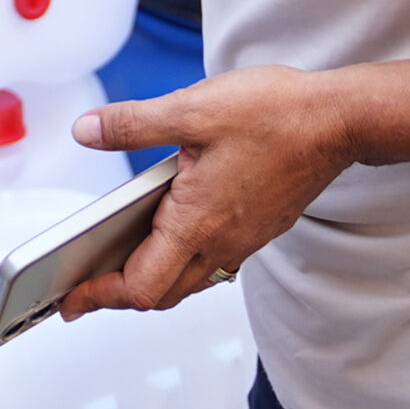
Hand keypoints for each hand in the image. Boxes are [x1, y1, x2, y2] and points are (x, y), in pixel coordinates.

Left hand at [56, 63, 355, 320]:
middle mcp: (222, 242)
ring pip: (187, 279)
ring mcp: (243, 239)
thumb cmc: (276, 115)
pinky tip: (167, 227)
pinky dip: (179, 258)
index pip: (140, 286)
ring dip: (150, 278)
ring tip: (114, 261)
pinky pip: (211, 260)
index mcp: (197, 223)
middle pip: (160, 293)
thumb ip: (131, 125)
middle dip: (116, 295)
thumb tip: (87, 132)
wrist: (340, 120)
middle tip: (81, 287)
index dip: (98, 296)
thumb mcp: (190, 109)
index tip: (69, 299)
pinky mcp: (257, 227)